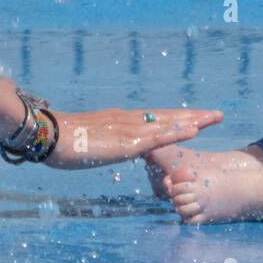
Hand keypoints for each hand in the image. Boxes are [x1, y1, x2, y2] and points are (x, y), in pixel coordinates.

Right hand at [40, 108, 223, 169]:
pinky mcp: (125, 142)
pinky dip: (177, 133)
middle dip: (192, 115)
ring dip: (192, 120)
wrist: (46, 135)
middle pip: (167, 116)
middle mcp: (127, 120)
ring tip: (214, 118)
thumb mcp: (86, 142)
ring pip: (167, 123)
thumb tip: (102, 147)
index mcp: (118, 121)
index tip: (194, 118)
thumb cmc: (59, 141)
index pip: (154, 118)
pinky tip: (194, 131)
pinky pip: (157, 137)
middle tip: (217, 114)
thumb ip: (98, 143)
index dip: (176, 118)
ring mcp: (128, 130)